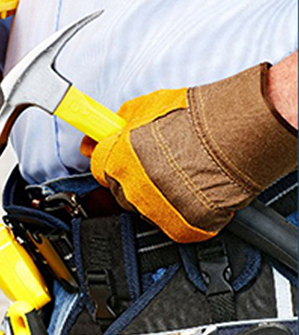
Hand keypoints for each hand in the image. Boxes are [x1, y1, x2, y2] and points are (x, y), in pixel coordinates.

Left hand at [82, 64, 297, 242]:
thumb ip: (120, 123)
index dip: (112, 161)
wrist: (236, 136)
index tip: (119, 159)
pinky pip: (175, 225)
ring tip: (183, 176)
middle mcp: (132, 189)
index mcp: (118, 160)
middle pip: (121, 191)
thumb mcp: (146, 107)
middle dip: (135, 179)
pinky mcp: (182, 227)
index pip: (99, 167)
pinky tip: (195, 193)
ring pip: (146, 209)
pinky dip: (183, 213)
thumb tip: (105, 128)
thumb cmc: (197, 119)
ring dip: (158, 197)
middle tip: (160, 165)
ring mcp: (156, 211)